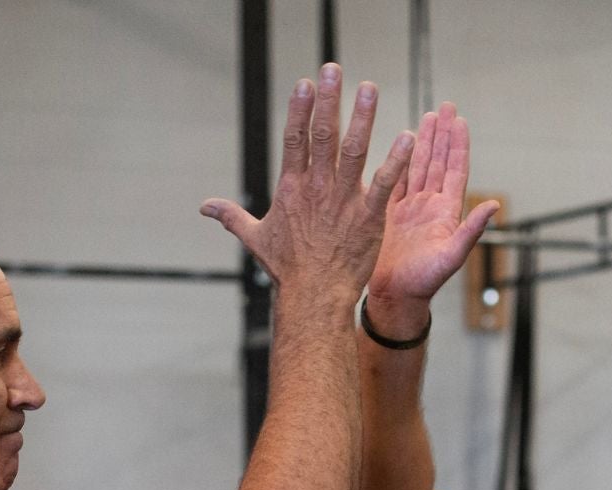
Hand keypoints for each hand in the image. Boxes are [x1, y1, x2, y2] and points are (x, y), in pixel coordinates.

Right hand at [201, 64, 410, 301]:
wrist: (313, 297)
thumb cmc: (287, 269)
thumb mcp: (255, 238)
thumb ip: (232, 216)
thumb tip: (204, 208)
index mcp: (292, 188)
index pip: (294, 139)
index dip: (300, 108)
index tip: (306, 82)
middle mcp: (317, 188)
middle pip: (322, 135)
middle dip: (328, 100)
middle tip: (334, 69)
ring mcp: (343, 200)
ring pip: (353, 151)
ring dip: (362, 118)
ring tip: (369, 88)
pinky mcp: (368, 216)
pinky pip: (384, 183)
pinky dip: (396, 160)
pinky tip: (407, 136)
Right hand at [369, 103, 501, 309]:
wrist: (394, 297)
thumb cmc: (424, 282)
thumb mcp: (451, 256)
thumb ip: (472, 230)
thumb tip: (495, 205)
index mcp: (446, 212)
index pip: (455, 170)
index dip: (458, 145)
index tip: (460, 120)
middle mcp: (431, 205)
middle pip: (438, 161)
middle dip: (443, 134)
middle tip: (446, 107)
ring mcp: (411, 208)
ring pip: (419, 167)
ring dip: (424, 142)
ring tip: (428, 117)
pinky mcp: (391, 214)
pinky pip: (397, 180)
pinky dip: (400, 160)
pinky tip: (402, 144)